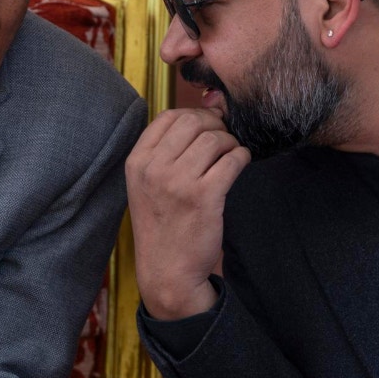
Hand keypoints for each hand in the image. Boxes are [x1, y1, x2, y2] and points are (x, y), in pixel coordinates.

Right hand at [126, 109, 250, 320]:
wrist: (167, 272)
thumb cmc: (162, 224)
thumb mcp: (147, 183)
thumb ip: (168, 148)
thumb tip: (209, 105)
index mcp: (136, 161)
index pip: (168, 117)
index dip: (194, 115)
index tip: (208, 126)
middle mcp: (153, 169)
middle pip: (193, 122)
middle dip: (216, 125)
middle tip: (225, 139)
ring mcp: (178, 183)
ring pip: (215, 139)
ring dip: (230, 143)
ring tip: (230, 156)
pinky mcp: (204, 198)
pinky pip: (232, 160)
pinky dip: (242, 157)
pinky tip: (239, 165)